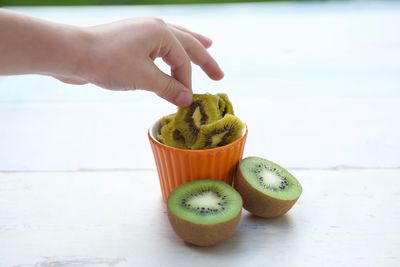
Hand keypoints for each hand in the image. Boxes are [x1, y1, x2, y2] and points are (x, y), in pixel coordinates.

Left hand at [59, 18, 223, 105]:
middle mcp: (154, 27)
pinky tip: (171, 56)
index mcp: (161, 32)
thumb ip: (168, 88)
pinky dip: (170, 53)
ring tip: (208, 45)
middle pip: (187, 43)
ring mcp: (141, 32)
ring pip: (174, 40)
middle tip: (219, 73)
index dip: (187, 83)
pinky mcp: (130, 41)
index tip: (187, 102)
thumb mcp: (144, 78)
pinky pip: (158, 47)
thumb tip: (187, 100)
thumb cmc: (108, 62)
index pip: (183, 61)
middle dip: (204, 58)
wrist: (73, 53)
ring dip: (190, 46)